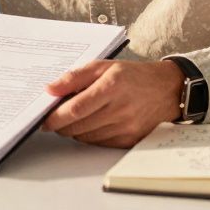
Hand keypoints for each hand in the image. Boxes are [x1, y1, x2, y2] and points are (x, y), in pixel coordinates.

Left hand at [42, 60, 182, 147]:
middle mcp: (120, 109)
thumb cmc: (132, 75)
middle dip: (61, 125)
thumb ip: (74, 77)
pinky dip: (89, 135)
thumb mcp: (103, 66)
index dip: (55, 117)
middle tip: (55, 117)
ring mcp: (126, 127)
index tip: (44, 119)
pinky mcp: (129, 140)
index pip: (75, 109)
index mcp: (111, 87)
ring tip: (77, 116)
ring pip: (85, 137)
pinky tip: (92, 122)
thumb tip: (49, 90)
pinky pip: (98, 143)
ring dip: (74, 130)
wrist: (166, 90)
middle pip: (78, 126)